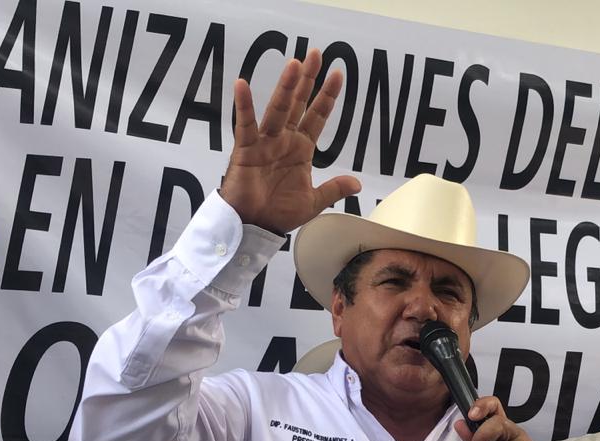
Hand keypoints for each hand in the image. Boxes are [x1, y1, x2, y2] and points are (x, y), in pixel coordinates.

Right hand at [220, 48, 361, 231]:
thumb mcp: (313, 201)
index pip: (317, 116)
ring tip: (295, 65)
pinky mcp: (246, 150)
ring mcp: (265, 142)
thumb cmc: (278, 212)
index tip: (338, 74)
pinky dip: (243, 105)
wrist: (253, 226)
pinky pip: (244, 125)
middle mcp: (284, 139)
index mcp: (301, 149)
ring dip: (285, 87)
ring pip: (277, 109)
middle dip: (307, 80)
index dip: (327, 96)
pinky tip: (242, 84)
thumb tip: (357, 184)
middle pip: (297, 103)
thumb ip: (333, 189)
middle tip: (316, 54)